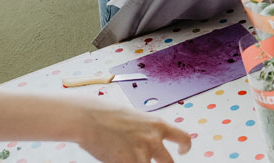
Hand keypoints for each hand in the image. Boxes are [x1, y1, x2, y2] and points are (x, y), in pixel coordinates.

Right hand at [73, 99, 191, 162]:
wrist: (89, 118)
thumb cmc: (107, 114)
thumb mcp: (135, 117)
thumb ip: (147, 129)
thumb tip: (151, 138)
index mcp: (157, 125)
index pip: (183, 137)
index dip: (185, 146)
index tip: (182, 151)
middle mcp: (153, 140)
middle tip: (151, 161)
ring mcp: (141, 154)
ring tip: (125, 154)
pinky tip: (116, 158)